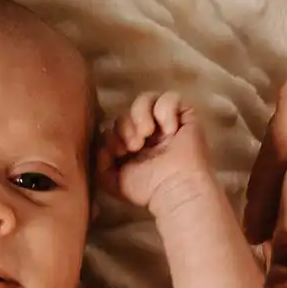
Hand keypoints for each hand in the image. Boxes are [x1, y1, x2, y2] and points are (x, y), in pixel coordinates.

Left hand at [102, 91, 213, 210]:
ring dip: (140, 114)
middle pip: (126, 112)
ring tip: (147, 133)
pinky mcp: (185, 117)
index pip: (114, 125)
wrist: (173, 189)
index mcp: (132, 145)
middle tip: (134, 146)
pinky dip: (166, 110)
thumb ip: (100, 162)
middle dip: (125, 127)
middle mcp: (149, 133)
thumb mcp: (112, 181)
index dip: (112, 134)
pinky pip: (171, 97)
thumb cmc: (147, 190)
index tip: (118, 152)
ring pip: (146, 98)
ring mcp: (166, 124)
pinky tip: (169, 130)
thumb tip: (103, 144)